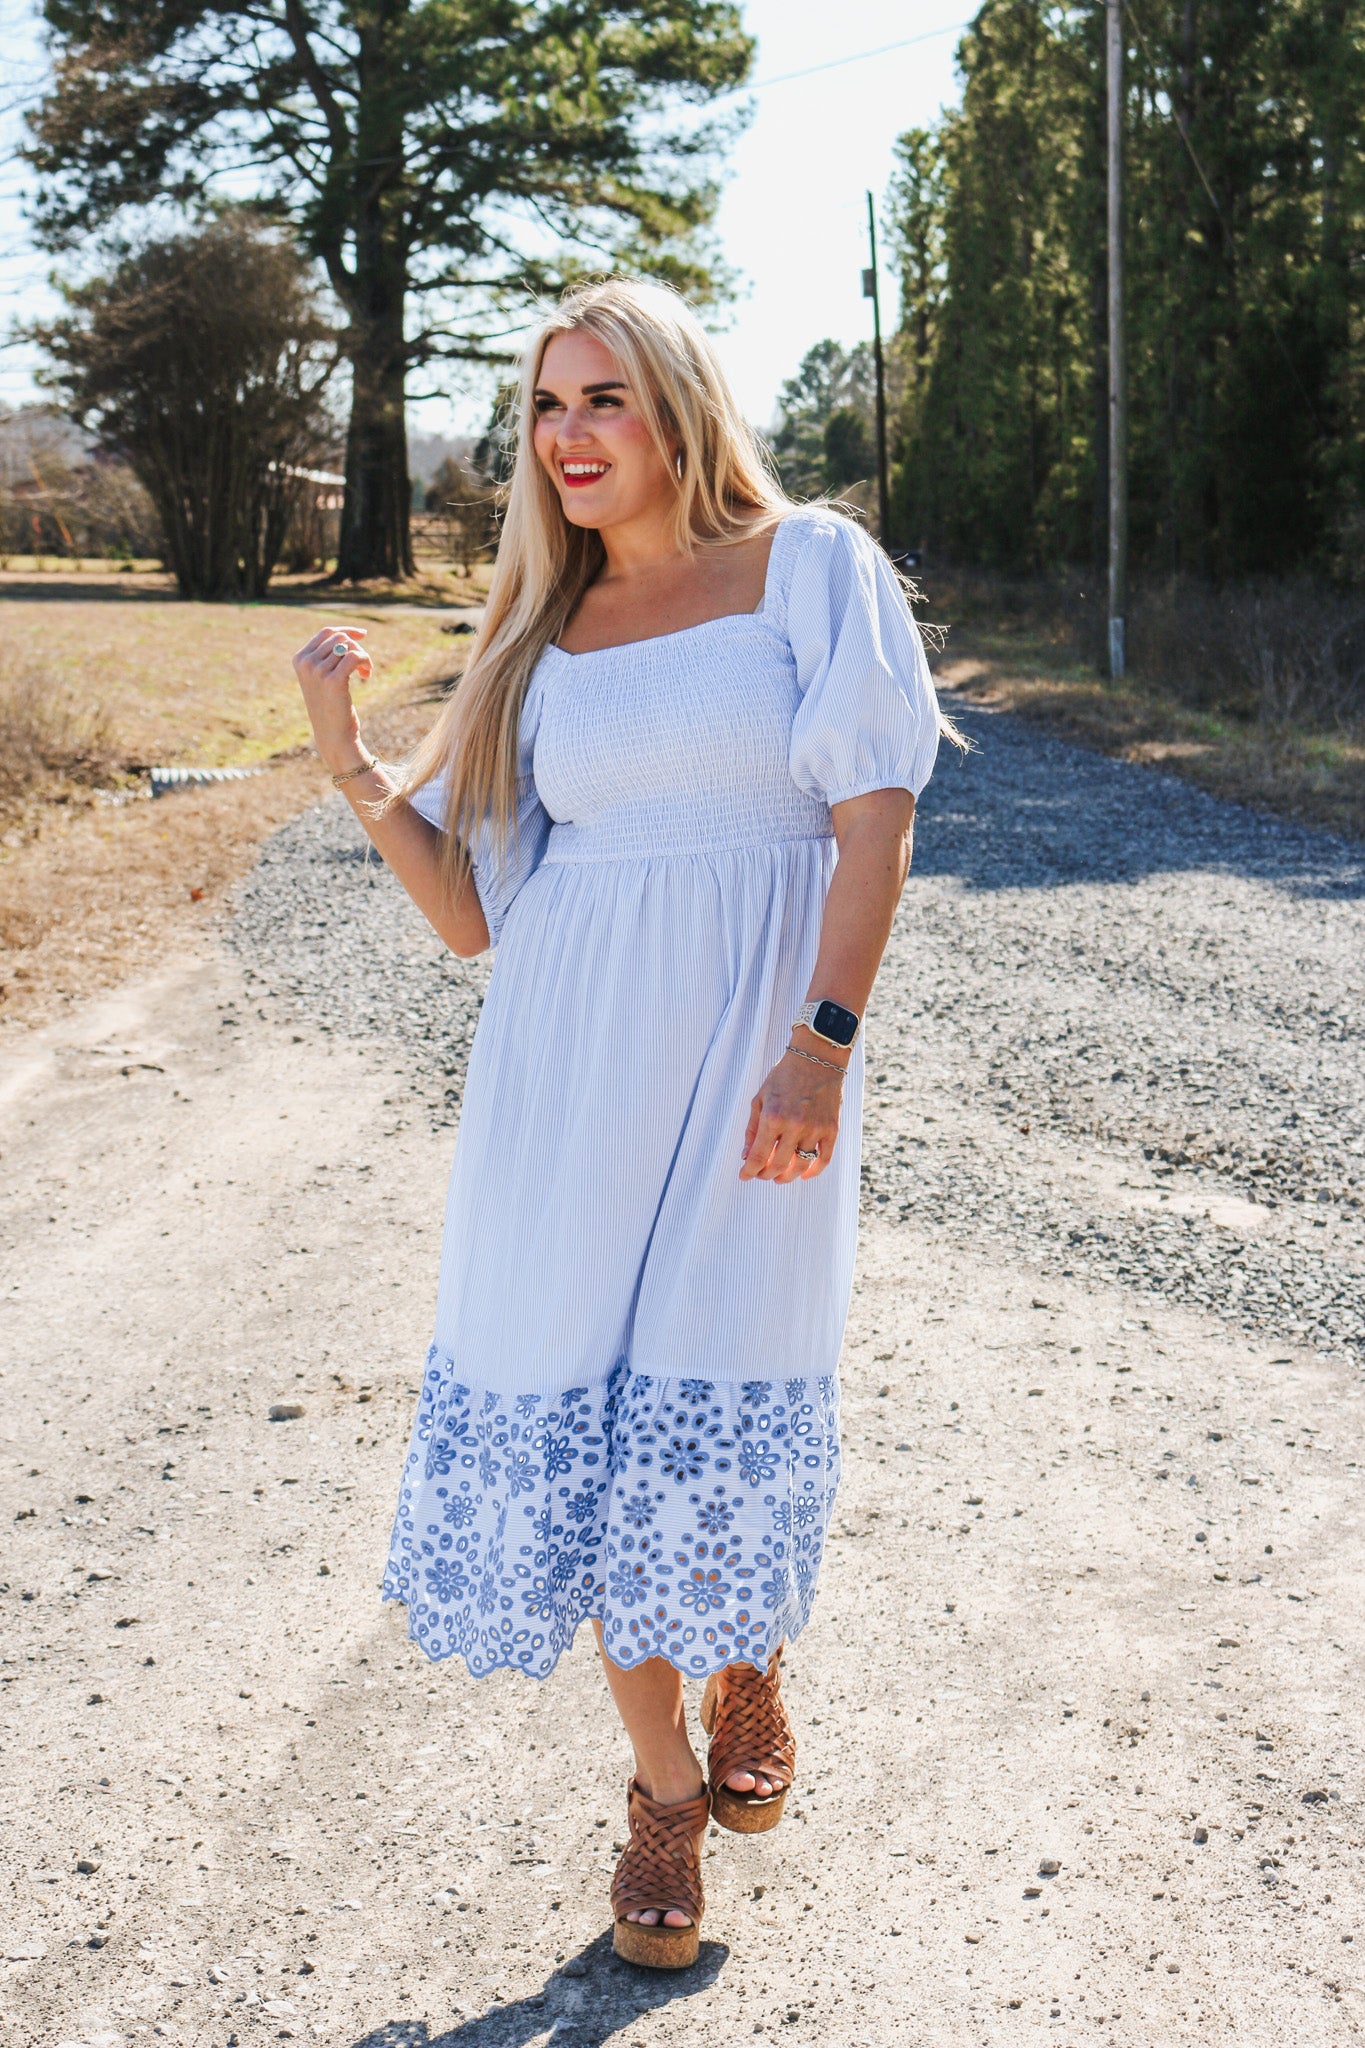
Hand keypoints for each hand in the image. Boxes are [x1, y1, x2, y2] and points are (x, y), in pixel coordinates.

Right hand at [292, 625, 373, 773]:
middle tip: (364, 667)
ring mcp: (317, 671)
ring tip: (365, 673)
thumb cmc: (331, 707)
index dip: (347, 631)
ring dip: (363, 657)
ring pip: (349, 647)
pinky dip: (366, 662)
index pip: (326, 632)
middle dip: (357, 648)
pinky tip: (366, 675)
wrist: (333, 735)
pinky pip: (355, 656)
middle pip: (340, 638)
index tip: (363, 635)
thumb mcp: (323, 678)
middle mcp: (305, 663)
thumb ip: (328, 656)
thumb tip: (348, 634)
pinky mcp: (333, 681)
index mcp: (299, 659)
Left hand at [740, 1049, 842, 1182]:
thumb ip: (752, 1128)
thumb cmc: (784, 1076)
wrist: (817, 1058)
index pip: (758, 1155)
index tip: (744, 1176)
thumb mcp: (760, 1098)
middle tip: (762, 1175)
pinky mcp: (831, 1129)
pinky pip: (824, 1158)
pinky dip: (813, 1171)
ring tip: (780, 1177)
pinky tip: (804, 1174)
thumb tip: (746, 1156)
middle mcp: (794, 1125)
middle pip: (778, 1165)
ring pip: (800, 1166)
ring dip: (787, 1176)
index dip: (749, 1171)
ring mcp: (815, 1128)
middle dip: (766, 1175)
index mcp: (773, 1117)